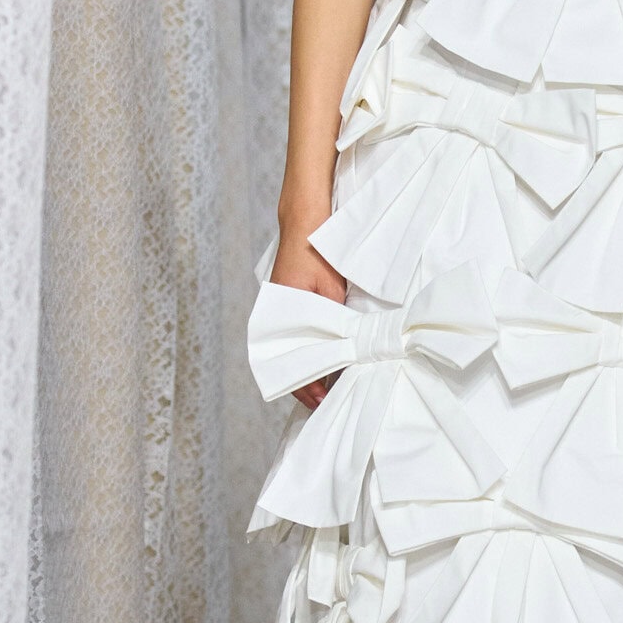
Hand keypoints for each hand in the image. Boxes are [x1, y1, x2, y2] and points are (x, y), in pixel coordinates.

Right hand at [269, 229, 347, 409]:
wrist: (305, 221)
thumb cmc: (316, 252)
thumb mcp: (331, 291)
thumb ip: (336, 321)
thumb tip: (347, 355)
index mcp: (280, 316)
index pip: (289, 364)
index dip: (306, 386)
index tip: (321, 400)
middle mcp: (276, 318)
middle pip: (290, 360)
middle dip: (307, 381)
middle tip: (327, 399)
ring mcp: (282, 312)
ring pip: (295, 348)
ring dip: (310, 365)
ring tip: (329, 384)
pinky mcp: (290, 304)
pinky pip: (298, 334)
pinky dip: (311, 347)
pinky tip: (328, 356)